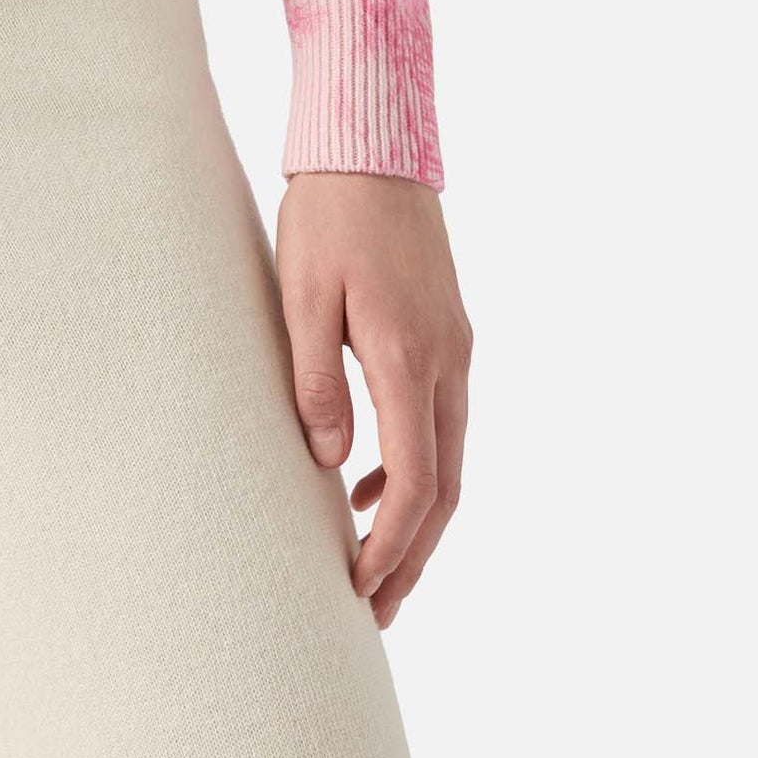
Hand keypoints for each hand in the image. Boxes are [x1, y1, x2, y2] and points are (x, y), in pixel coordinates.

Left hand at [277, 173, 470, 628]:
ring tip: (374, 565)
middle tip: (376, 610)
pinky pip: (441, 422)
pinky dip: (416, 468)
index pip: (413, 483)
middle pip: (444, 488)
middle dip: (413, 557)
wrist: (373, 147)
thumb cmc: (327, 213)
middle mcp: (447, 362)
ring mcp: (456, 348)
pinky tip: (366, 480)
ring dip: (418, 519)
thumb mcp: (301, 294)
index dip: (390, 546)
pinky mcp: (448, 334)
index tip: (358, 587)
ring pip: (450, 459)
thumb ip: (314, 380)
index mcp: (407, 357)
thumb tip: (327, 462)